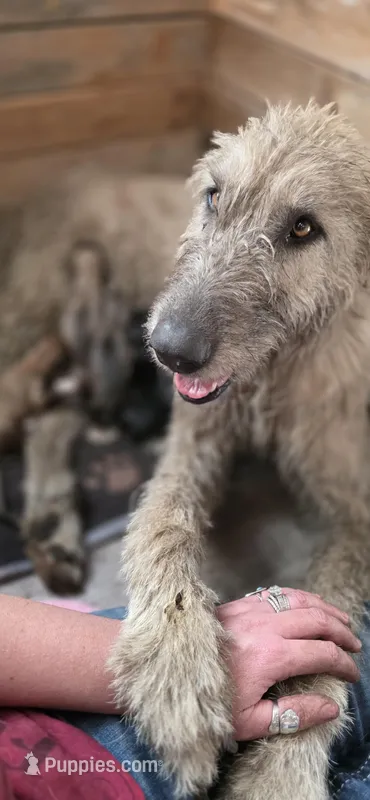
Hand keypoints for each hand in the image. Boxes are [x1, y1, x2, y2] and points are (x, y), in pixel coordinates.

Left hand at [217, 588, 360, 740]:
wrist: (164, 673)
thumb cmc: (204, 702)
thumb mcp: (249, 723)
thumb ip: (293, 714)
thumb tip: (329, 707)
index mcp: (271, 657)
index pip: (322, 653)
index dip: (343, 663)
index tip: (351, 674)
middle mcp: (264, 627)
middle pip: (316, 619)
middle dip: (341, 631)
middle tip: (354, 645)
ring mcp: (250, 610)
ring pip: (299, 599)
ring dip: (324, 608)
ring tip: (340, 620)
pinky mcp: (237, 604)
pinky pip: (276, 593)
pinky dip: (299, 597)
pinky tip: (307, 604)